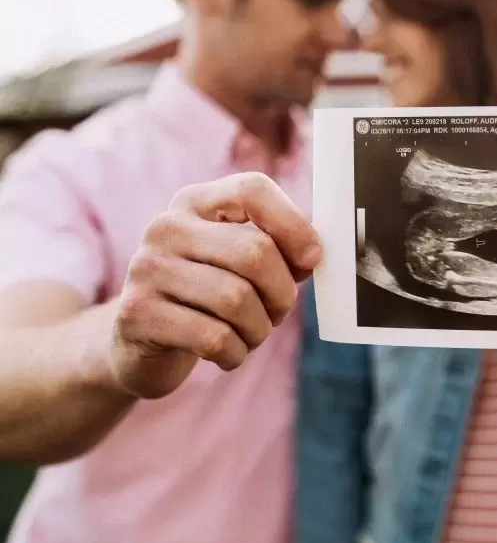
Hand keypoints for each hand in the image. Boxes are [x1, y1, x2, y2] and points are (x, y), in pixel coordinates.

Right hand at [110, 173, 320, 398]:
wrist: (142, 343)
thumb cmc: (209, 297)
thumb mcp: (242, 266)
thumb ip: (280, 251)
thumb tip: (314, 254)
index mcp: (196, 203)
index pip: (252, 190)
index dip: (293, 224)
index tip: (312, 259)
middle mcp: (166, 227)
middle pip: (254, 252)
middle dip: (281, 293)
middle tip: (278, 312)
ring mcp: (146, 268)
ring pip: (236, 299)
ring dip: (260, 329)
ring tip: (251, 334)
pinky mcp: (136, 314)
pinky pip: (213, 337)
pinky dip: (236, 352)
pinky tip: (228, 352)